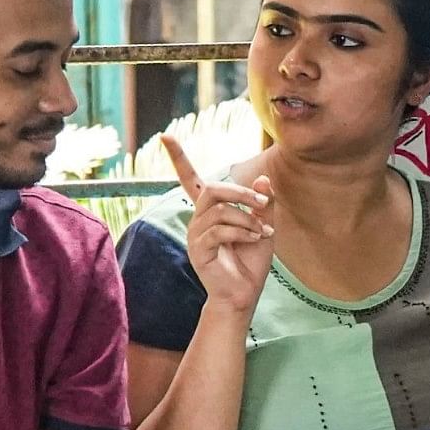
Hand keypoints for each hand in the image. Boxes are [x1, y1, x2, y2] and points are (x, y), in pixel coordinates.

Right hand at [165, 135, 275, 317]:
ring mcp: (195, 234)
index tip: (165, 135)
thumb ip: (262, 203)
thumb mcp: (263, 226)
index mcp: (210, 211)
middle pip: (212, 189)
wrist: (243, 294)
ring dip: (247, 218)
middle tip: (262, 202)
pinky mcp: (198, 250)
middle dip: (241, 192)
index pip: (189, 179)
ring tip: (262, 231)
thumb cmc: (250, 260)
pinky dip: (242, 232)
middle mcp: (198, 219)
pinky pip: (219, 231)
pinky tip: (255, 239)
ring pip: (219, 211)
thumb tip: (263, 178)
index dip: (178, 158)